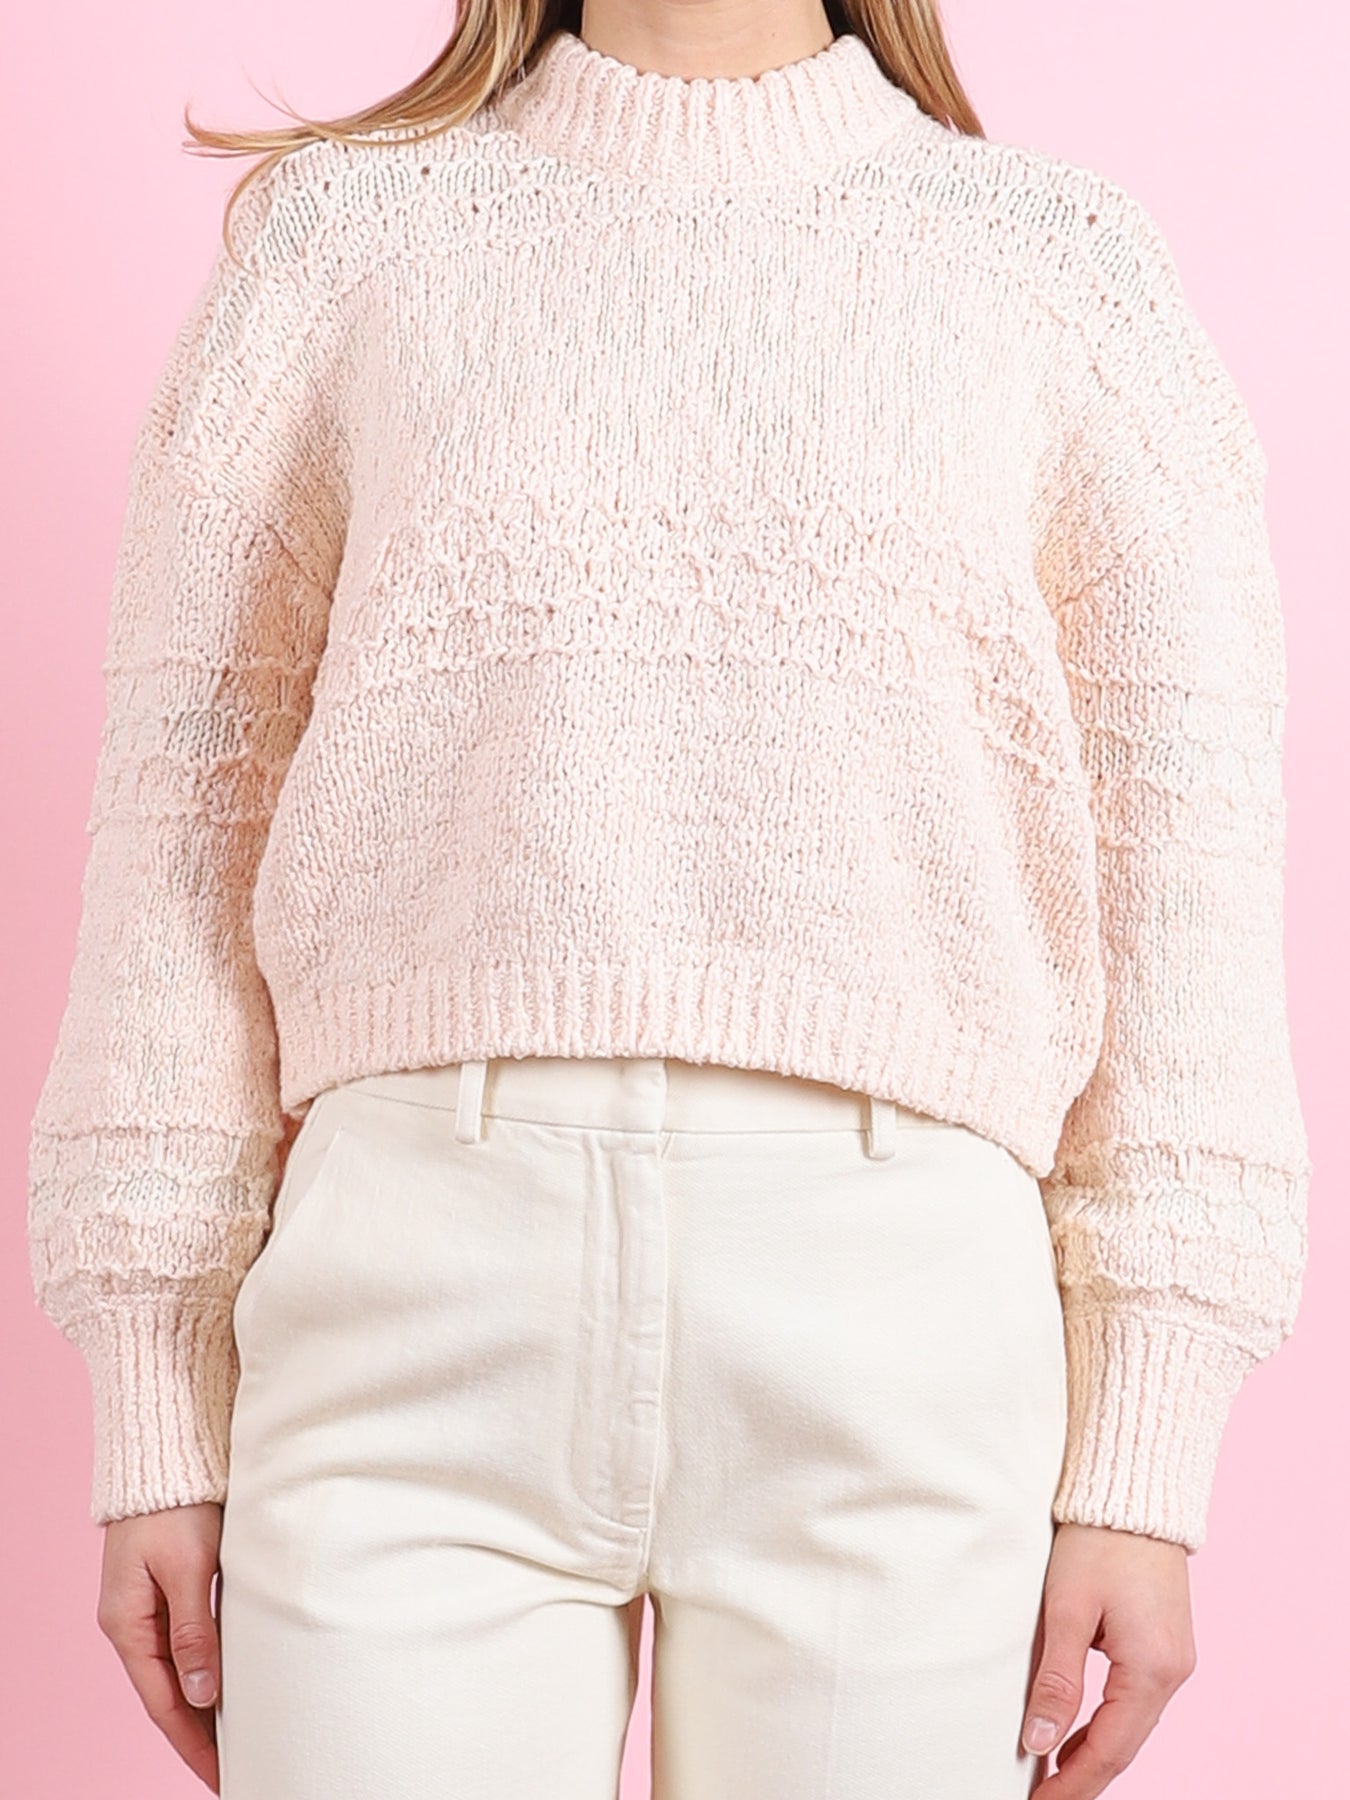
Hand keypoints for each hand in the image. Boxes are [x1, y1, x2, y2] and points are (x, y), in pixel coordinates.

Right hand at [97, 1502, 222, 1793]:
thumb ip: (195, 1630)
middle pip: (168, 1695)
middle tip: (236, 1768)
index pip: (164, 1703)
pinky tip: (225, 1685)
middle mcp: (132, 1624)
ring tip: (236, 1740)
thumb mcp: (189, 1567)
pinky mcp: (166, 1589)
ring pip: (178, 1672)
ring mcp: (146, 1608)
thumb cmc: (175, 1505)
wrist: (163, 1455)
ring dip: (204, 1707)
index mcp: (128, 1625)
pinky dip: (205, 1671)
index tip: (222, 1777)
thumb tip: (203, 1695)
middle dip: (198, 1735)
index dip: (193, 1744)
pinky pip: (184, 1645)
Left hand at [1023, 1521, 1196, 1796]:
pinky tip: (1077, 1732)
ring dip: (1094, 1751)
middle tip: (1042, 1798)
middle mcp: (1174, 1671)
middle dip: (1084, 1776)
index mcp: (1152, 1668)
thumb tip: (1039, 1742)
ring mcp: (1175, 1659)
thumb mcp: (1068, 1609)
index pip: (1111, 1748)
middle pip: (1126, 1743)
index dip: (1074, 1783)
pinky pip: (1136, 1700)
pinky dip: (1107, 1722)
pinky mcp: (1166, 1644)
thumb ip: (1057, 1680)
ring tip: (1051, 1775)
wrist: (1135, 1493)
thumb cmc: (1099, 1542)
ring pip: (1132, 1724)